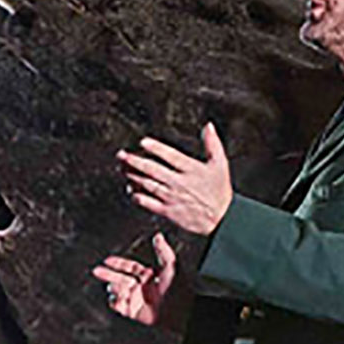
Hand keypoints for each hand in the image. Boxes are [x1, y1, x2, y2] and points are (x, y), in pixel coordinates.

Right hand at [93, 233, 181, 324]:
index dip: (119, 263)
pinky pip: (119, 306)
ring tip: (112, 286)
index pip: (131, 267)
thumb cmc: (177, 290)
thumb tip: (158, 235)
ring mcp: (137, 300)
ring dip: (113, 287)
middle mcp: (142, 287)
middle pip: (121, 278)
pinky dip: (114, 301)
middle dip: (108, 274)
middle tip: (96, 271)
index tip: (107, 260)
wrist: (178, 313)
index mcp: (150, 276)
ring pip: (119, 291)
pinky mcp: (134, 312)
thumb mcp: (171, 267)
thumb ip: (163, 251)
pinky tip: (113, 297)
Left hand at [117, 122, 234, 241]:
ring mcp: (172, 197)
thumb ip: (213, 144)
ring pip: (148, 185)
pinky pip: (149, 203)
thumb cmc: (219, 190)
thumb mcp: (220, 164)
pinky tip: (131, 190)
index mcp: (191, 169)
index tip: (143, 142)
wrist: (222, 218)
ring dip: (133, 176)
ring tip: (122, 169)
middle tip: (121, 155)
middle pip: (153, 169)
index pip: (171, 156)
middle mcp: (179, 182)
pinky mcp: (168, 211)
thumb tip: (208, 125)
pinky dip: (138, 196)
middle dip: (135, 161)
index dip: (156, 148)